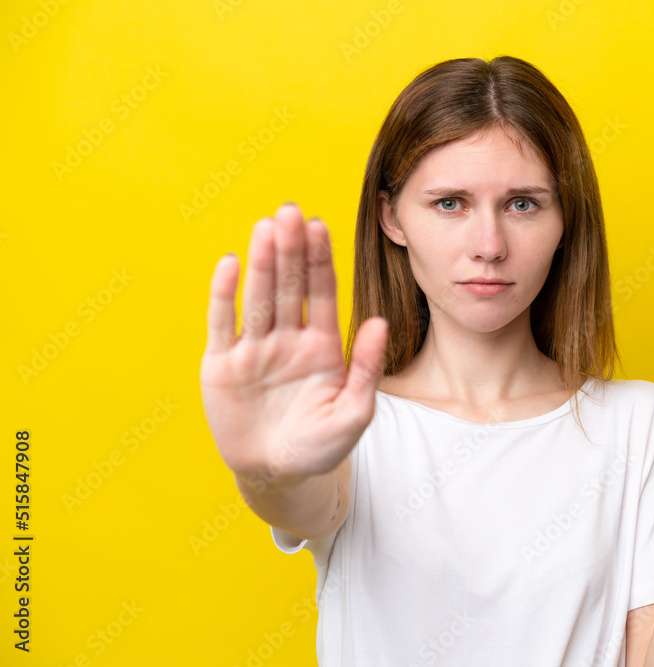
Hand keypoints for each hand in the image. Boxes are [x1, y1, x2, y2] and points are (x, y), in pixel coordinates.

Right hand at [199, 203, 387, 479]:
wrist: (278, 475)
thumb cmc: (320, 446)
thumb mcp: (354, 413)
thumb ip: (365, 368)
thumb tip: (379, 323)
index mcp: (321, 346)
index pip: (321, 293)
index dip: (320, 260)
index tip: (321, 225)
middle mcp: (287, 339)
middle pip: (289, 286)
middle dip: (291, 249)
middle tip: (290, 211)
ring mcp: (254, 349)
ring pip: (258, 297)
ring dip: (262, 263)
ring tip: (266, 227)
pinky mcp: (222, 365)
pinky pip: (223, 324)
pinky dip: (225, 295)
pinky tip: (230, 264)